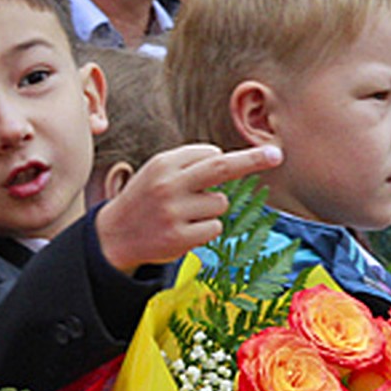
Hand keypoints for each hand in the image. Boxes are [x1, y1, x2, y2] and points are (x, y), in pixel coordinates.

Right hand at [95, 142, 281, 275]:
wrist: (114, 235)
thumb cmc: (145, 199)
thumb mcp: (158, 172)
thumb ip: (189, 165)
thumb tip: (233, 162)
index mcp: (164, 163)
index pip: (210, 154)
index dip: (223, 161)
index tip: (262, 153)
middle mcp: (168, 184)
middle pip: (221, 168)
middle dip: (252, 160)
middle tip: (277, 155)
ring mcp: (174, 212)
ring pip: (220, 203)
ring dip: (212, 209)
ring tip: (185, 214)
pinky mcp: (179, 237)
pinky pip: (215, 227)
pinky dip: (207, 229)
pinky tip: (184, 230)